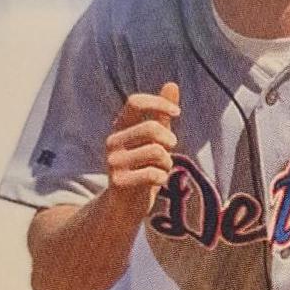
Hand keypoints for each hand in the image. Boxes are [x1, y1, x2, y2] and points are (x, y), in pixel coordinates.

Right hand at [104, 82, 180, 214]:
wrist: (124, 205)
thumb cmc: (142, 167)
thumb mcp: (153, 139)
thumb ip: (161, 114)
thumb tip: (172, 84)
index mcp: (120, 127)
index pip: (135, 102)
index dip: (159, 103)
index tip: (177, 113)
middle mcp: (113, 141)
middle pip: (152, 128)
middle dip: (169, 140)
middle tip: (171, 150)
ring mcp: (113, 162)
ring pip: (156, 152)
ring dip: (167, 162)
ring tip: (161, 168)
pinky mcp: (117, 181)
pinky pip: (153, 173)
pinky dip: (162, 178)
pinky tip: (155, 182)